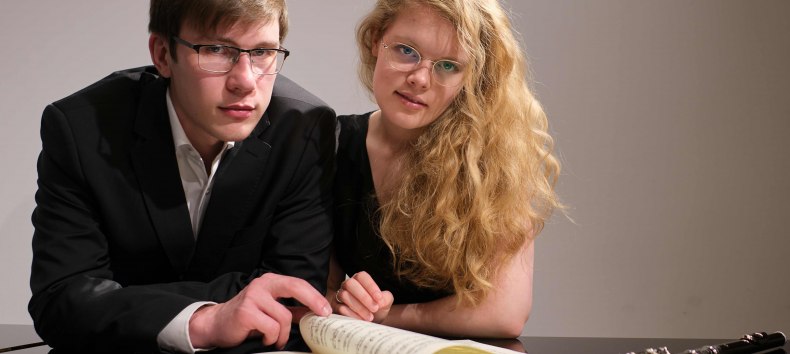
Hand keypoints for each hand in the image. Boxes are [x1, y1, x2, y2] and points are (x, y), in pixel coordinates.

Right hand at [188, 273, 330, 349]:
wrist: (216, 324)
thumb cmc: (246, 317)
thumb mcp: (271, 310)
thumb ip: (291, 310)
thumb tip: (315, 313)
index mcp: (270, 281)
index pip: (298, 284)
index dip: (315, 296)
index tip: (327, 309)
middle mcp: (261, 284)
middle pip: (295, 287)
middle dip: (313, 301)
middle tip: (322, 315)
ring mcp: (253, 297)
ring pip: (284, 317)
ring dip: (283, 334)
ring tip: (275, 339)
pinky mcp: (246, 312)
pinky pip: (271, 328)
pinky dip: (272, 338)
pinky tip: (264, 339)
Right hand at [333, 271, 393, 322]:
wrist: (371, 322)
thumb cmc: (377, 308)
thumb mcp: (385, 302)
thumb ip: (386, 298)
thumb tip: (380, 301)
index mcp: (359, 279)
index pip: (362, 276)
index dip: (370, 286)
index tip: (379, 298)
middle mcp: (347, 285)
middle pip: (350, 284)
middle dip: (364, 297)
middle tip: (375, 308)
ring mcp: (339, 295)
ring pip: (344, 296)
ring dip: (359, 307)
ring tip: (370, 317)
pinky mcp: (335, 307)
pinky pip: (340, 308)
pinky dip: (352, 315)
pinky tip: (361, 320)